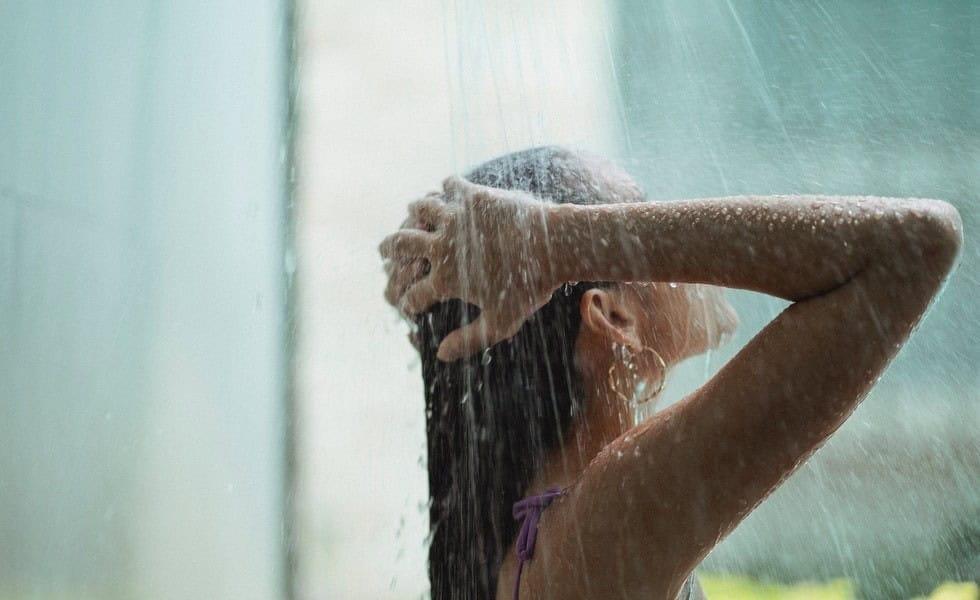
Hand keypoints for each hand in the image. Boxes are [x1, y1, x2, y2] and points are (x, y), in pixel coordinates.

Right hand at [379, 176, 559, 360]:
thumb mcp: (501, 323)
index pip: (412, 294)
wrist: (554, 246)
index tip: (405, 303)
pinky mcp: (472, 196)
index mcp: (445, 279)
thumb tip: (440, 355)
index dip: (405, 302)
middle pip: (402, 246)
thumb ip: (468, 340)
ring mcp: (455, 218)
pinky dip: (445, 187)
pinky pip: (450, 186)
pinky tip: (445, 187)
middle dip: (388, 249)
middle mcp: (442, 246)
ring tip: (411, 212)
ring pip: (421, 209)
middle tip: (382, 251)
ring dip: (414, 212)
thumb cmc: (530, 288)